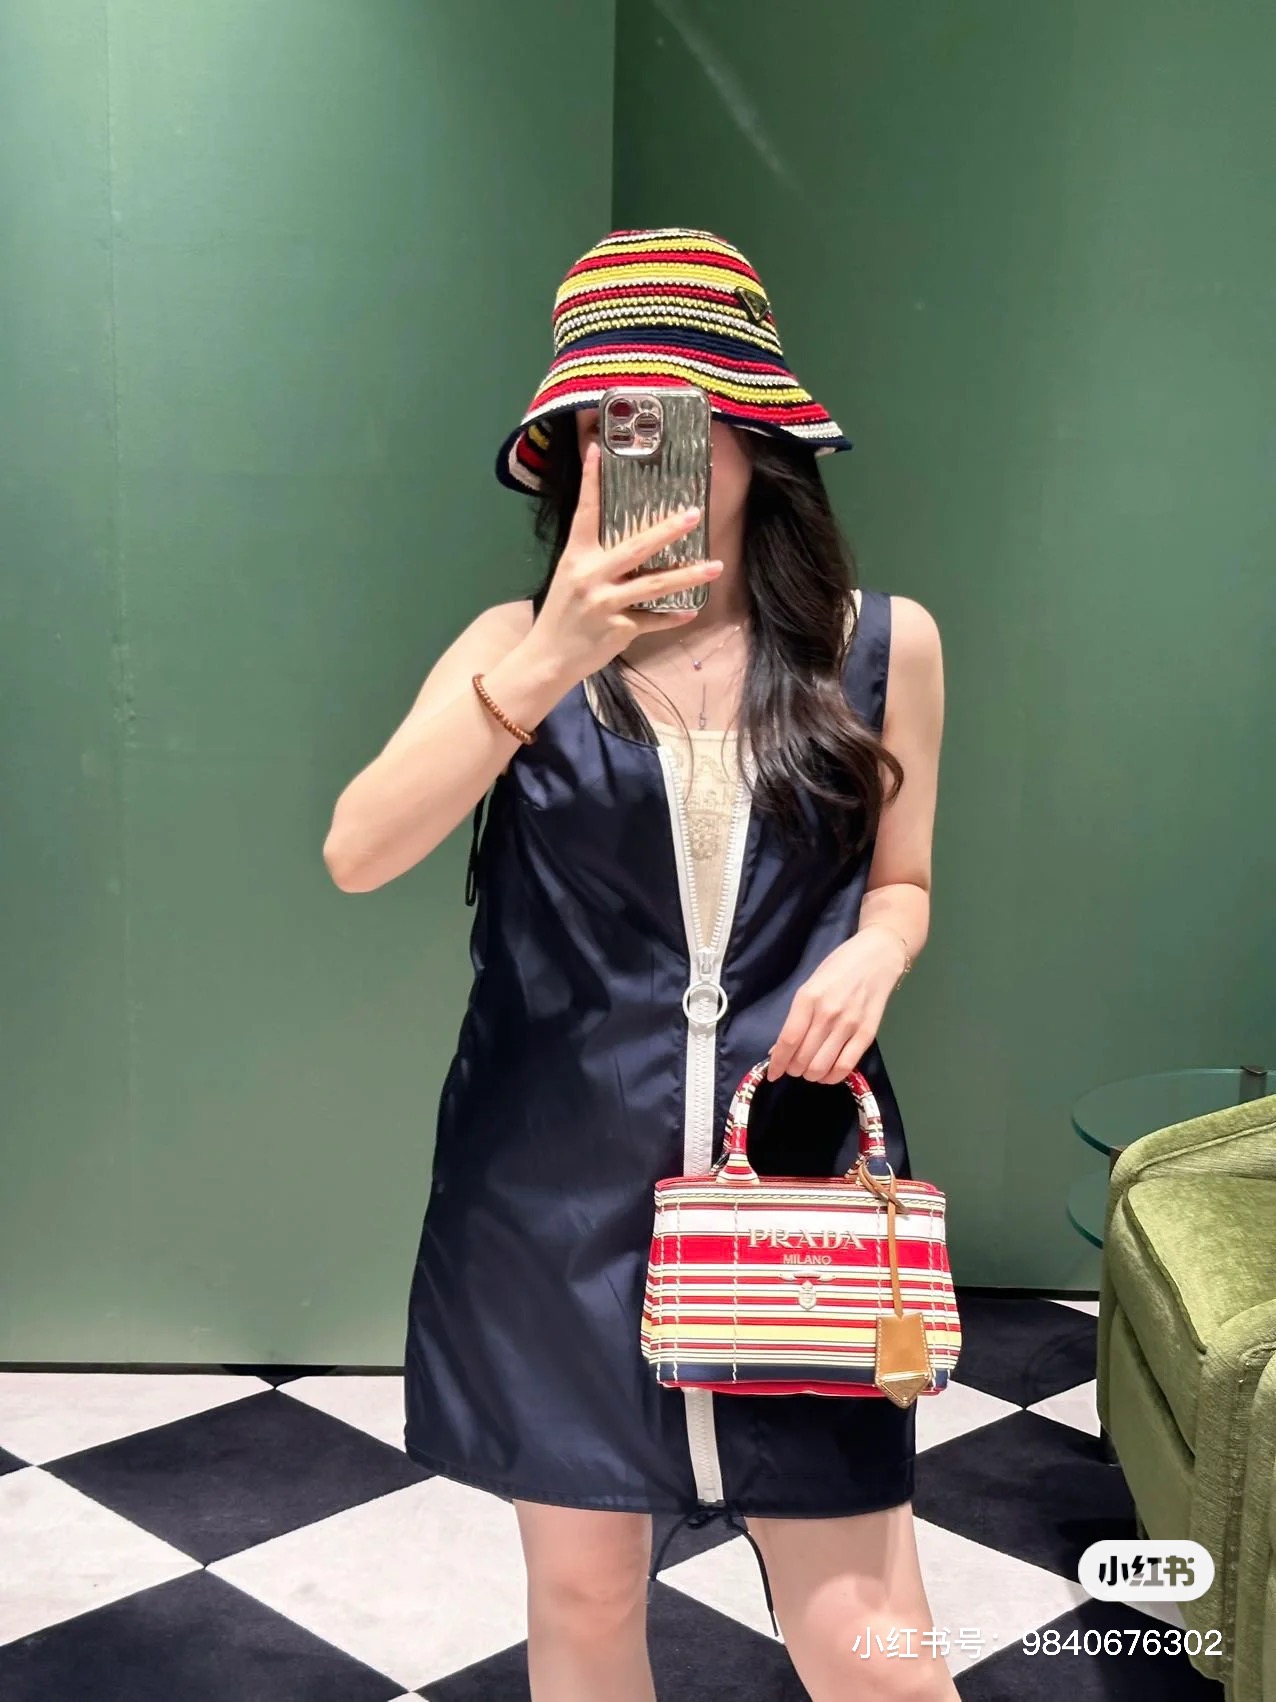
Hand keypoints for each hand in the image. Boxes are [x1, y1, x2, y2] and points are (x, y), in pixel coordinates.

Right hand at [522, 441, 722, 684]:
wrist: (548, 657)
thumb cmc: (562, 613)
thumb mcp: (570, 576)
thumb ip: (596, 557)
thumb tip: (630, 537)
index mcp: (576, 557)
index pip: (585, 513)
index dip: (591, 481)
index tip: (598, 450)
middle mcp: (591, 576)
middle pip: (636, 548)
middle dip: (667, 531)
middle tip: (694, 514)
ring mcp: (606, 604)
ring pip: (653, 585)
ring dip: (687, 575)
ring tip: (715, 566)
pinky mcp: (619, 629)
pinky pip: (653, 620)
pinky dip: (673, 616)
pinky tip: (691, 610)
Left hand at [766, 927, 909, 1084]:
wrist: (878, 957)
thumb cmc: (839, 966)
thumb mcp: (810, 985)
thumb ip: (797, 1016)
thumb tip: (779, 1048)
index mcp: (808, 998)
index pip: (788, 1040)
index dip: (777, 1062)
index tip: (772, 1073)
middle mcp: (827, 1013)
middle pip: (802, 1058)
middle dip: (793, 1069)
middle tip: (793, 1067)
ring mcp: (849, 1024)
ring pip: (821, 1067)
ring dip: (810, 1075)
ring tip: (809, 1070)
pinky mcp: (867, 1033)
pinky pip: (845, 1066)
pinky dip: (832, 1077)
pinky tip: (827, 1074)